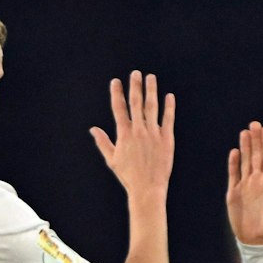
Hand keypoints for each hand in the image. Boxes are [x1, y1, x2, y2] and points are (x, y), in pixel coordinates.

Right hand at [89, 71, 174, 200]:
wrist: (147, 189)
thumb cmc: (129, 176)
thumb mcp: (112, 160)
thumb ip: (103, 142)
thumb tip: (93, 129)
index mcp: (124, 135)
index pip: (119, 108)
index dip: (117, 93)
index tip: (116, 81)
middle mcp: (138, 131)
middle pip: (136, 103)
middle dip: (135, 86)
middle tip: (136, 73)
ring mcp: (153, 134)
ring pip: (152, 107)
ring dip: (151, 90)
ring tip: (151, 77)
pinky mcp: (166, 139)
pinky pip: (168, 119)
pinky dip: (169, 107)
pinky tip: (169, 96)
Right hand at [226, 122, 262, 246]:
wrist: (258, 241)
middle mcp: (258, 180)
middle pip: (256, 155)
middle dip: (255, 139)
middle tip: (254, 124)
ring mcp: (246, 186)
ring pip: (245, 161)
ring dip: (245, 147)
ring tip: (244, 132)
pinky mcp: (234, 193)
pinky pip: (234, 175)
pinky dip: (234, 164)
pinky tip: (235, 152)